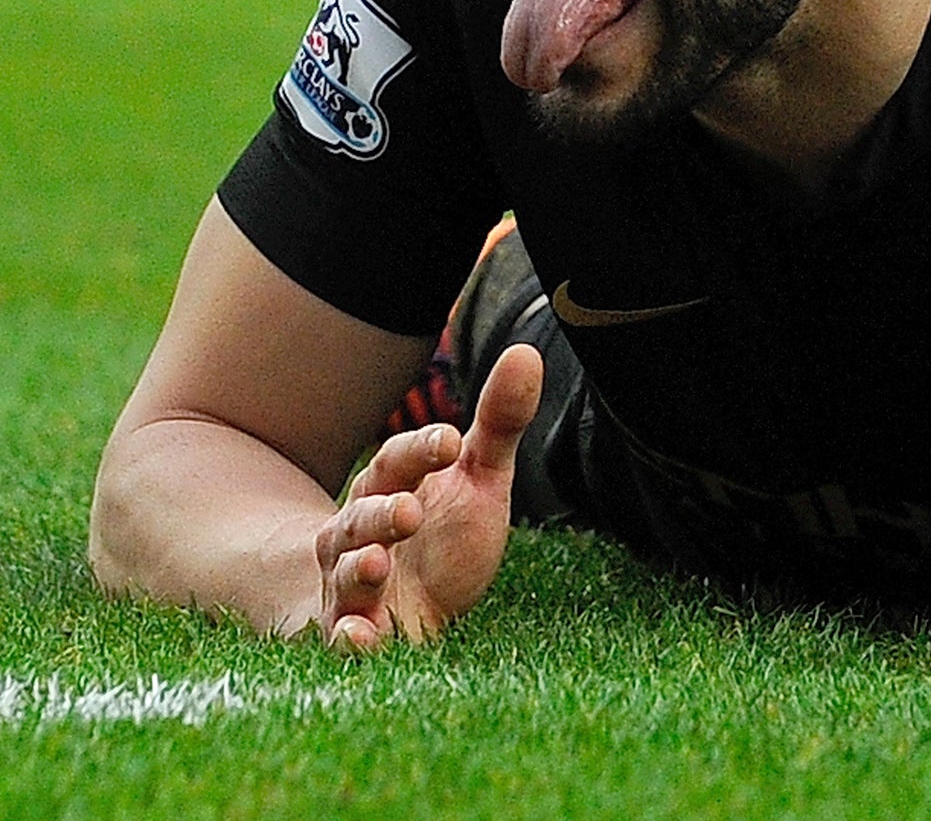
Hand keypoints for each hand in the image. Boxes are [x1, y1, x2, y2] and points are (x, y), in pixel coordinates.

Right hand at [315, 344, 542, 650]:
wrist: (409, 603)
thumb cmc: (444, 532)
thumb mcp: (479, 477)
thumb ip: (499, 423)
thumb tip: (526, 354)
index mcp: (391, 486)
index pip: (398, 461)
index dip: (420, 449)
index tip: (452, 440)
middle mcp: (360, 533)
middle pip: (360, 517)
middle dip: (381, 513)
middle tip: (409, 510)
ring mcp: (353, 585)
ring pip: (345, 574)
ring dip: (357, 569)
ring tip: (377, 562)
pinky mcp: (359, 632)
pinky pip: (344, 636)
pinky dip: (349, 637)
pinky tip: (358, 638)